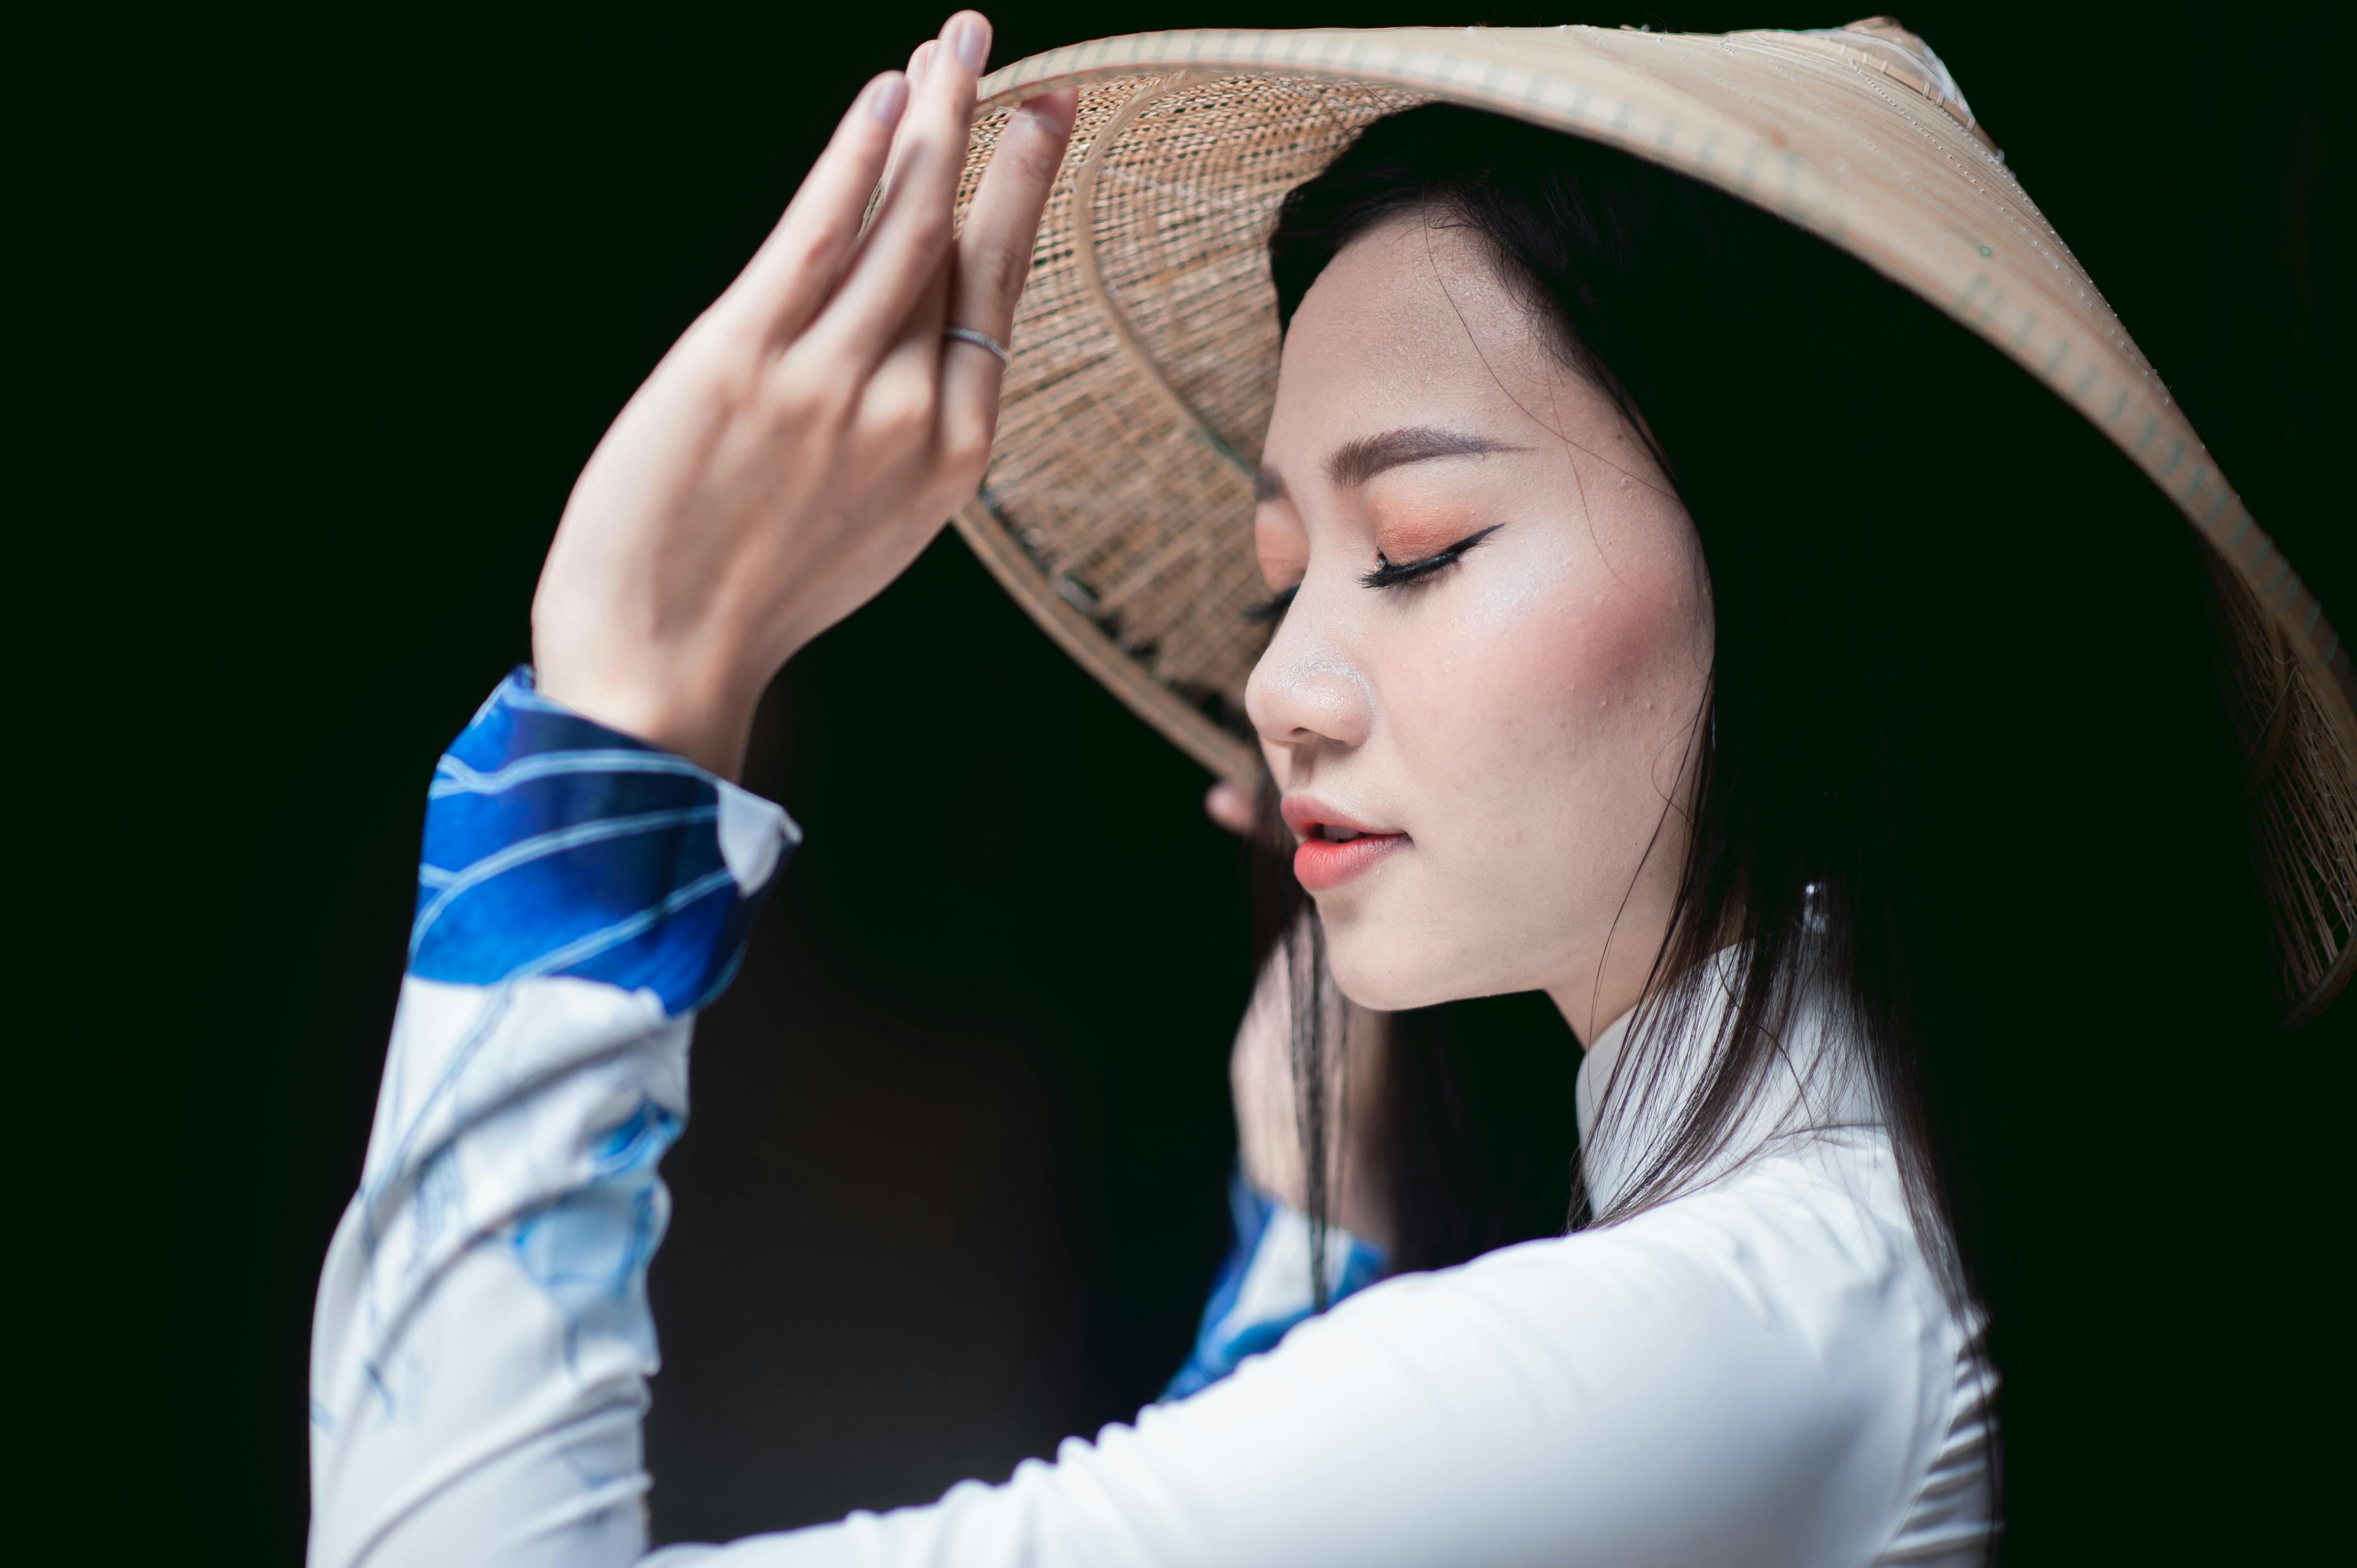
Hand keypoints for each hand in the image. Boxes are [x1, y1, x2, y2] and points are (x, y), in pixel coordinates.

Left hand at [530, 12, 1075, 776]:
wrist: (663, 669)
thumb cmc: (750, 604)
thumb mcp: (865, 527)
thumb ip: (898, 433)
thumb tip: (907, 348)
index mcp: (952, 458)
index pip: (993, 296)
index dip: (1019, 199)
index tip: (1041, 124)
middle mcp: (909, 411)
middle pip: (959, 241)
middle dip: (985, 132)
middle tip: (995, 48)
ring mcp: (831, 383)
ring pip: (902, 224)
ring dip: (932, 119)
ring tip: (951, 43)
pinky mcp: (742, 361)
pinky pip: (817, 236)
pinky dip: (854, 159)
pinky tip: (880, 97)